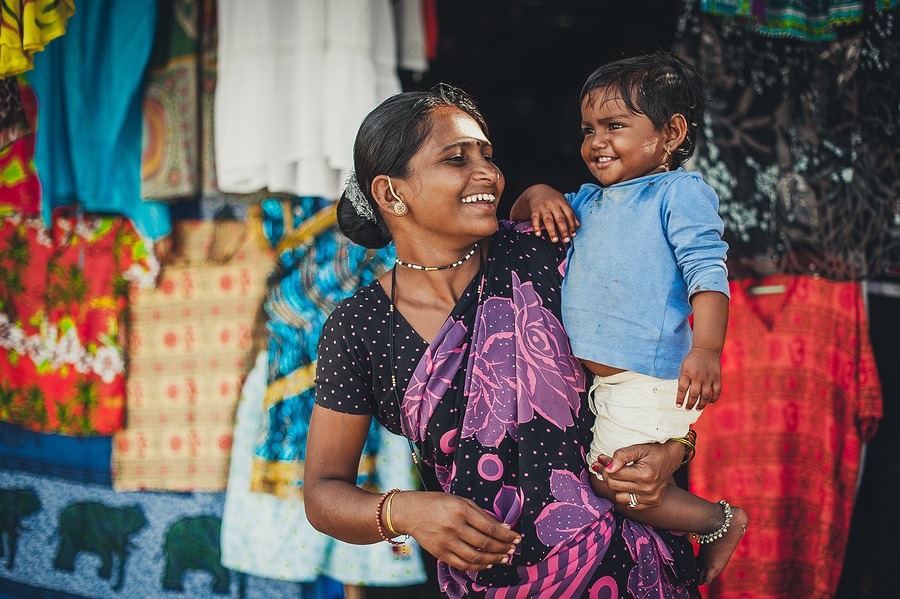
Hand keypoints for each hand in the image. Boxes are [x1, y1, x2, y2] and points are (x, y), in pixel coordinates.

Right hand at [394, 491, 520, 570]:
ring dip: (493, 560)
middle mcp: (454, 526)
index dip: (506, 534)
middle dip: (503, 548)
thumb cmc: (437, 503)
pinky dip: (477, 567)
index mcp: (461, 509)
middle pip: (485, 543)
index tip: (516, 538)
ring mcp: (446, 541)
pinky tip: (487, 564)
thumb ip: (480, 513)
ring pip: (475, 557)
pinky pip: (462, 564)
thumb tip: (502, 527)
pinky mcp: (439, 553)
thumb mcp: (459, 500)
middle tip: (512, 550)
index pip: (489, 526)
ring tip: (503, 558)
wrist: (410, 512)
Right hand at [517, 184, 578, 242]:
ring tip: (554, 240)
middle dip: (563, 230)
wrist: (538, 190)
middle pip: (560, 218)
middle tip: (566, 240)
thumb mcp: (563, 203)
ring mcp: (543, 207)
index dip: (572, 225)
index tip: (573, 235)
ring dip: (551, 231)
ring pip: (548, 220)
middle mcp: (553, 204)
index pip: (569, 215)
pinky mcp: (534, 209)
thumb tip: (578, 226)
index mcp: (562, 203)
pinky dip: (536, 226)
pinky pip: (535, 219)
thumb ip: (571, 213)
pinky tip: (538, 234)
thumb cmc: (553, 199)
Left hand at [598, 441, 683, 509]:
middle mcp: (648, 489)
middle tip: (603, 465)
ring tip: (618, 475)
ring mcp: (651, 498)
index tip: (600, 458)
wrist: (672, 457)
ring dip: (616, 486)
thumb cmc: (654, 450)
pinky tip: (627, 485)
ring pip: (619, 497)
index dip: (604, 465)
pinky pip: (630, 504)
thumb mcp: (638, 448)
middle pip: (614, 486)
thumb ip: (622, 456)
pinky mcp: (653, 502)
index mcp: (645, 475)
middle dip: (606, 474)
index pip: (614, 474)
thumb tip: (607, 466)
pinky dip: (626, 496)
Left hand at [677, 346, 721, 409]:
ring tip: (697, 408)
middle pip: (694, 394)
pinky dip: (714, 399)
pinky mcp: (717, 378)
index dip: (680, 399)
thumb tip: (682, 395)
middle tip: (687, 409)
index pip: (682, 389)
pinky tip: (710, 403)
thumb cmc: (692, 361)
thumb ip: (683, 380)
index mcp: (687, 373)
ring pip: (705, 395)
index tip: (678, 405)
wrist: (706, 350)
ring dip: (701, 404)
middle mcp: (698, 376)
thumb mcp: (684, 367)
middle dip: (690, 404)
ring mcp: (708, 378)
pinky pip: (717, 391)